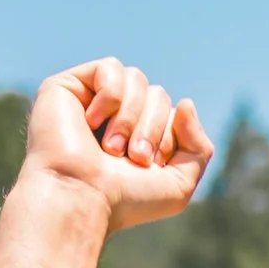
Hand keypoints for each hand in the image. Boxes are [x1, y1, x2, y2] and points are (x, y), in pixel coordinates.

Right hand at [24, 59, 214, 233]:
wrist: (82, 198)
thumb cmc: (126, 200)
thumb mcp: (179, 184)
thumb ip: (198, 147)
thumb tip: (185, 102)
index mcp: (141, 138)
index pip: (172, 113)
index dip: (169, 137)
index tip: (149, 165)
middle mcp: (117, 117)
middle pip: (156, 94)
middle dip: (152, 127)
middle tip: (134, 158)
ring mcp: (93, 99)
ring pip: (136, 78)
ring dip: (130, 117)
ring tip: (111, 148)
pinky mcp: (70, 85)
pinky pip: (111, 68)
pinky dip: (110, 96)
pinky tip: (91, 122)